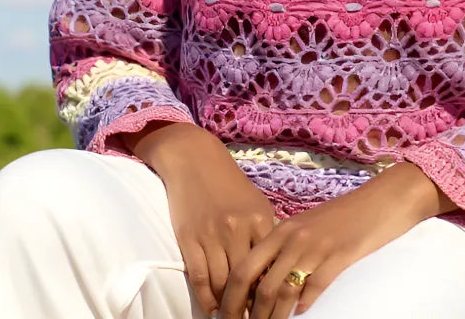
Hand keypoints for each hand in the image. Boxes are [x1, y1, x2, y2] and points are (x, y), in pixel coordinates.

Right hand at [127, 122, 278, 316]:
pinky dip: (206, 299)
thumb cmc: (229, 183)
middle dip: (250, 306)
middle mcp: (238, 229)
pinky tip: (212, 310)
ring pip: (222, 283)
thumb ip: (264, 233)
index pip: (269, 266)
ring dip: (227, 307)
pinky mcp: (190, 239)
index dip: (272, 292)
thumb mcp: (255, 203)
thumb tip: (274, 267)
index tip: (274, 310)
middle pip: (247, 280)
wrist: (195, 160)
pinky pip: (200, 278)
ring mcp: (212, 235)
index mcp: (260, 219)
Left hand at [218, 164, 440, 318]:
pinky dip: (302, 306)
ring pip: (281, 291)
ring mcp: (314, 247)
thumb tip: (264, 284)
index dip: (231, 296)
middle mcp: (292, 238)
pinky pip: (313, 288)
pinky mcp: (337, 257)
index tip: (226, 315)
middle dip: (245, 312)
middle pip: (257, 283)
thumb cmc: (342, 216)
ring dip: (271, 317)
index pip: (245, 266)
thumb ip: (284, 250)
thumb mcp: (306, 227)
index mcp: (281, 229)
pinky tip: (299, 314)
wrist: (378, 201)